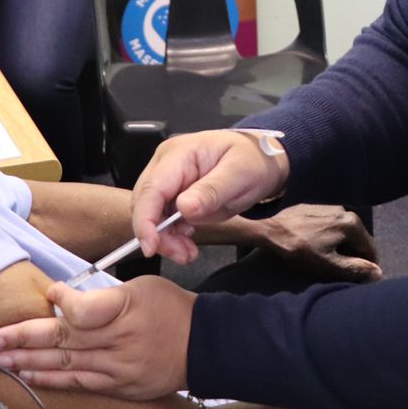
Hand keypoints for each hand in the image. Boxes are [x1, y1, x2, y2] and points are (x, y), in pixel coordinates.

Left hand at [0, 276, 193, 398]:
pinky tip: (31, 375)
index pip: (83, 310)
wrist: (204, 345)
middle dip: (25, 339)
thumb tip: (62, 300)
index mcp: (126, 309)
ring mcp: (118, 368)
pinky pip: (81, 384)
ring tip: (3, 360)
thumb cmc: (171, 308)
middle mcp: (119, 342)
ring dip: (31, 362)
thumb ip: (102, 296)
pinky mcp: (120, 387)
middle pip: (65, 340)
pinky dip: (54, 380)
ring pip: (67, 365)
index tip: (48, 293)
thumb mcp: (142, 287)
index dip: (61, 302)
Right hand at [130, 131, 289, 264]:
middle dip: (157, 235)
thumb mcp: (239, 173)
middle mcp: (166, 166)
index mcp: (179, 154)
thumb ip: (212, 190)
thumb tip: (183, 208)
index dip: (145, 219)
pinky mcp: (175, 197)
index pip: (152, 188)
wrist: (262, 162)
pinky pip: (163, 221)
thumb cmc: (252, 160)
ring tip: (188, 253)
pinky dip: (172, 238)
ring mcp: (169, 182)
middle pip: (145, 204)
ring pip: (151, 216)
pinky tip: (188, 244)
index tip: (151, 246)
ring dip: (165, 240)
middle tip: (182, 254)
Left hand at [254, 205, 380, 282]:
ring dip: (342, 246)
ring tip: (330, 260)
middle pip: (357, 239)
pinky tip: (318, 246)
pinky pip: (330, 225)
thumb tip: (378, 273)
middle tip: (344, 272)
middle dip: (354, 256)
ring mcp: (329, 206)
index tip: (361, 279)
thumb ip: (355, 268)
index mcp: (352, 223)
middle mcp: (345, 210)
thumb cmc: (300, 249)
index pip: (370, 249)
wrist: (270, 230)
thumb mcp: (329, 264)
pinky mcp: (315, 208)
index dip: (367, 266)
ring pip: (343, 232)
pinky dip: (330, 237)